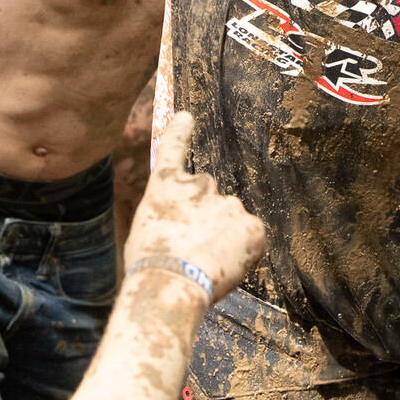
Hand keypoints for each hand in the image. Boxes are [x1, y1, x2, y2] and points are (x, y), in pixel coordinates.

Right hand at [123, 112, 264, 304]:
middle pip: (209, 199)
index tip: (186, 116)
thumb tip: (183, 225)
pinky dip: (242, 253)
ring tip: (205, 264)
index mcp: (166, 185)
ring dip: (223, 239)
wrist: (169, 283)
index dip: (180, 132)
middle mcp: (200, 184)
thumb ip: (169, 216)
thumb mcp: (145, 231)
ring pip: (230, 221)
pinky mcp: (253, 226)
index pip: (173, 148)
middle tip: (192, 250)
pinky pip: (250, 238)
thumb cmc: (149, 267)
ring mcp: (229, 203)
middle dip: (206, 220)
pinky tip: (223, 266)